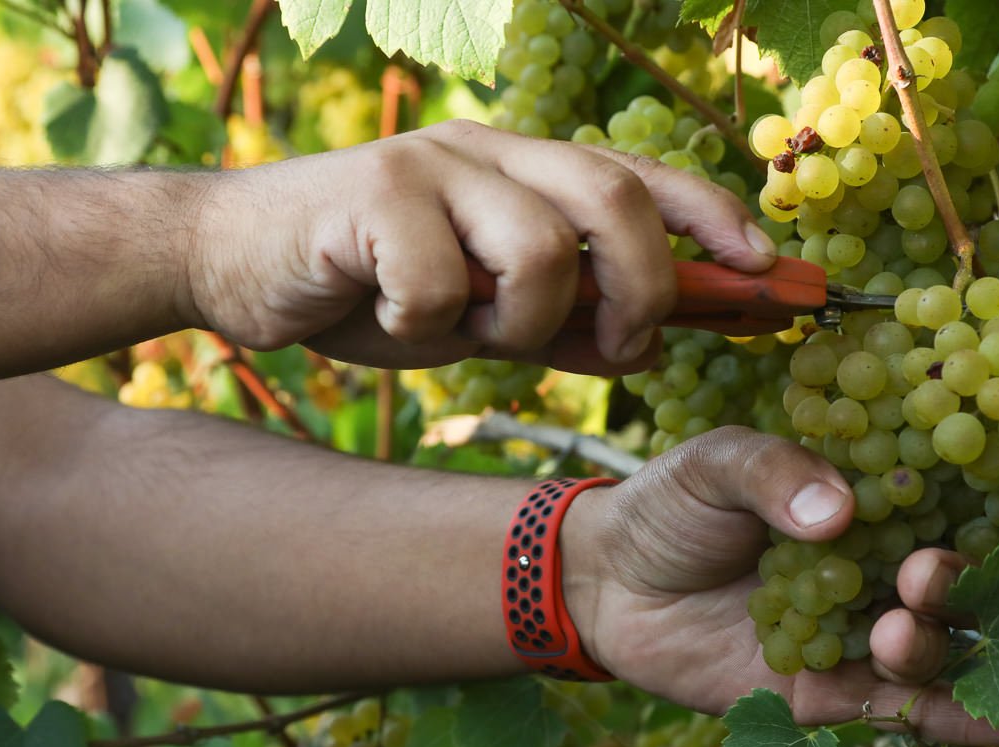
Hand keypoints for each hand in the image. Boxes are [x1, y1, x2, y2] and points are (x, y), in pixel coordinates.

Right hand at [182, 120, 774, 373]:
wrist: (231, 261)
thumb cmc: (367, 286)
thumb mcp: (479, 311)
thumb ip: (560, 317)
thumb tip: (652, 338)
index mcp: (523, 168)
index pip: (642, 176)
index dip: (713, 218)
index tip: (768, 271)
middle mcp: (488, 149)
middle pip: (613, 196)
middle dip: (643, 284)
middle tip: (626, 346)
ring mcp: (430, 163)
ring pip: (538, 246)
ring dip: (521, 321)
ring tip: (471, 335)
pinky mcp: (371, 192)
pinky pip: (441, 284)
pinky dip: (427, 328)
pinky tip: (388, 322)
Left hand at [563, 427, 998, 744]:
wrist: (604, 583)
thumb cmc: (669, 508)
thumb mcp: (716, 465)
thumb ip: (773, 474)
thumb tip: (836, 512)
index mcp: (865, 509)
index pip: (944, 511)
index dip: (980, 516)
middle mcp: (875, 574)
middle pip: (946, 589)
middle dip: (951, 587)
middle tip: (920, 578)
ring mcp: (855, 639)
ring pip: (927, 652)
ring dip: (933, 650)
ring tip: (895, 637)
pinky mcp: (827, 697)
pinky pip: (895, 710)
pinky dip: (945, 720)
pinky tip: (991, 728)